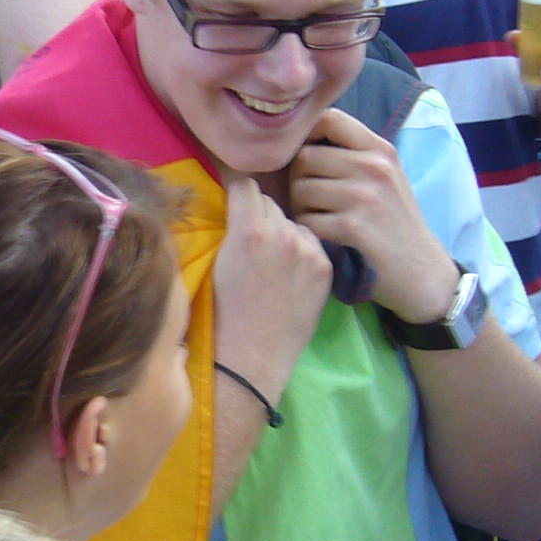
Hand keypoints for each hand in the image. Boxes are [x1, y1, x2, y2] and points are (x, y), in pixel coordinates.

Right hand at [210, 170, 329, 396]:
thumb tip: (237, 199)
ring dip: (284, 230)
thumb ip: (230, 226)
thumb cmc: (221, 312)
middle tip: (252, 235)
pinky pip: (312, 243)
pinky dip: (302, 250)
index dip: (237, 187)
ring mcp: (308, 251)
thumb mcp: (216, 261)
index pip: (246, 183)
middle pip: (271, 202)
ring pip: (294, 222)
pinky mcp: (325, 267)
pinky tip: (290, 272)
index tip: (234, 189)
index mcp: (249, 229)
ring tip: (273, 259)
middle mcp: (283, 233)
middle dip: (260, 213)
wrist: (252, 356)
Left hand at [284, 108, 452, 323]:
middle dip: (297, 180)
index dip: (306, 136)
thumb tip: (296, 140)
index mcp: (380, 149)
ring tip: (318, 219)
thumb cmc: (394, 223)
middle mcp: (375, 166)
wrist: (423, 272)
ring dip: (300, 208)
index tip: (306, 160)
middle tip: (309, 201)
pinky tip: (324, 237)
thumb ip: (350, 155)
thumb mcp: (382, 178)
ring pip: (301, 188)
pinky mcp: (355, 227)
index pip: (328, 118)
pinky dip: (308, 231)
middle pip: (305, 157)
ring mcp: (366, 196)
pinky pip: (307, 219)